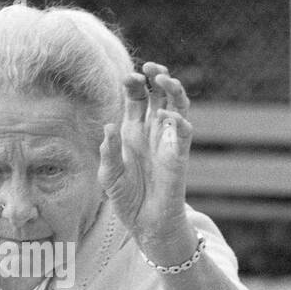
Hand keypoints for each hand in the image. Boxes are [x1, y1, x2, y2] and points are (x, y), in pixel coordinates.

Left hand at [98, 62, 192, 247]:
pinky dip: (177, 120)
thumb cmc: (127, 197)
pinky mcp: (178, 156)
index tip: (128, 77)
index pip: (137, 98)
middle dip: (156, 77)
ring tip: (162, 78)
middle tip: (149, 66)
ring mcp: (167, 141)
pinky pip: (183, 132)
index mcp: (133, 131)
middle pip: (159, 94)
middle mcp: (152, 131)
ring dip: (173, 89)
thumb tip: (108, 125)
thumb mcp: (109, 174)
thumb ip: (108, 151)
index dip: (134, 84)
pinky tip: (166, 114)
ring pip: (178, 106)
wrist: (145, 223)